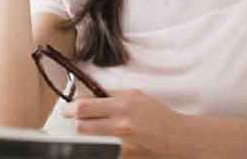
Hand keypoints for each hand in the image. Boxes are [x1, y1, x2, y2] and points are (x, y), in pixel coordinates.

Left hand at [60, 89, 189, 158]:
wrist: (180, 139)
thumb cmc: (157, 115)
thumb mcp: (135, 96)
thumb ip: (111, 95)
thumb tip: (88, 94)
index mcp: (122, 106)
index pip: (84, 107)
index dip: (70, 108)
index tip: (66, 109)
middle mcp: (121, 126)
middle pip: (81, 127)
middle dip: (75, 123)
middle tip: (75, 121)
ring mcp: (122, 146)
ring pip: (90, 142)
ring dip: (88, 136)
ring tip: (93, 131)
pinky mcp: (125, 158)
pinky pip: (104, 152)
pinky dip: (102, 147)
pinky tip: (108, 142)